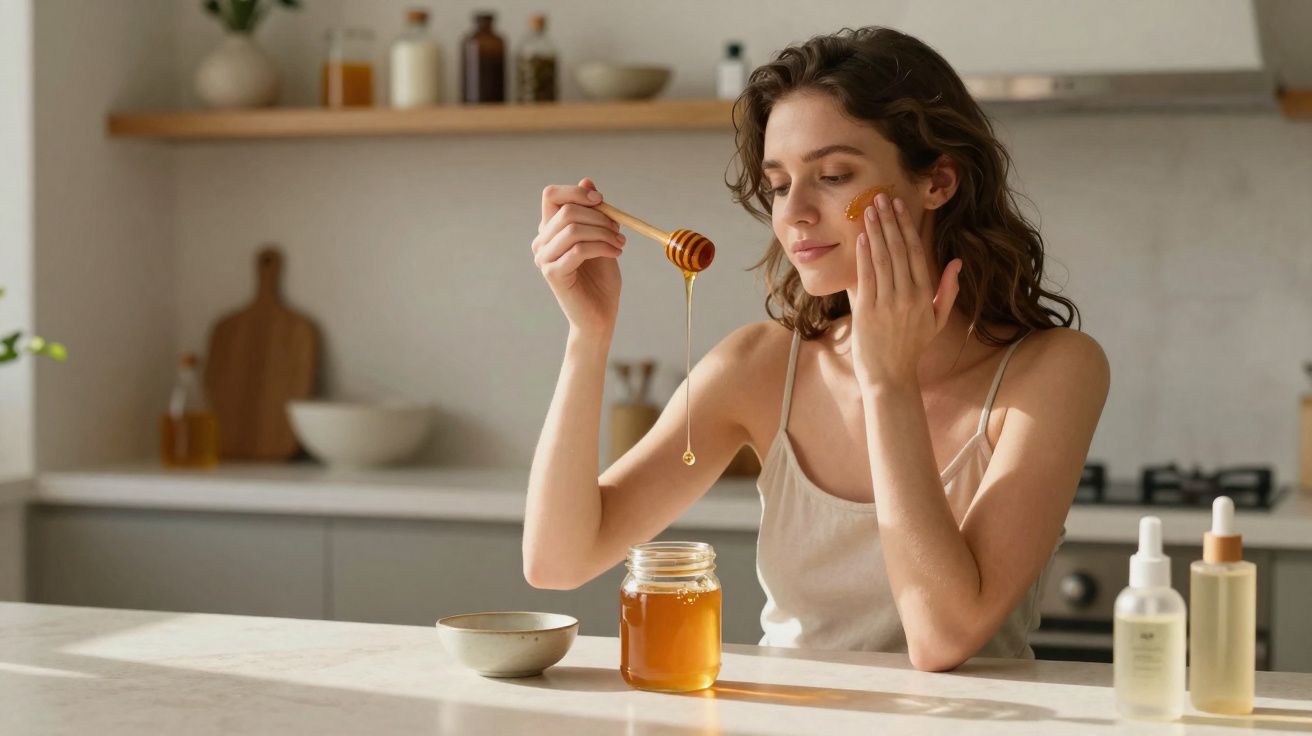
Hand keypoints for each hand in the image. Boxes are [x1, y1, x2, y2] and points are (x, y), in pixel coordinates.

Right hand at [532, 178, 626, 336]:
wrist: (600, 315)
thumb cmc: (601, 279)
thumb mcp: (601, 238)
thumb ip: (593, 213)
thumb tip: (587, 180)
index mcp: (550, 230)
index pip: (551, 195)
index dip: (576, 191)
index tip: (601, 200)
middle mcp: (541, 242)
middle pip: (567, 210)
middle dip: (599, 217)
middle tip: (618, 231)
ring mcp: (544, 258)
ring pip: (573, 229)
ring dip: (603, 233)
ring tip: (620, 245)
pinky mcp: (553, 274)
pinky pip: (578, 250)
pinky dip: (602, 247)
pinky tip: (616, 254)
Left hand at [851, 193, 961, 388]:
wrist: (890, 376)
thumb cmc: (912, 346)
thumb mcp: (937, 320)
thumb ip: (947, 290)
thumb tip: (956, 262)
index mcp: (925, 295)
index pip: (916, 252)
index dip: (907, 227)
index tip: (899, 207)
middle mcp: (908, 296)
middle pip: (899, 250)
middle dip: (889, 221)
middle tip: (881, 198)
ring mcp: (887, 303)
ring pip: (882, 259)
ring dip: (875, 231)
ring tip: (869, 210)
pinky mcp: (867, 310)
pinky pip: (866, 276)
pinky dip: (864, 255)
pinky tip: (862, 236)